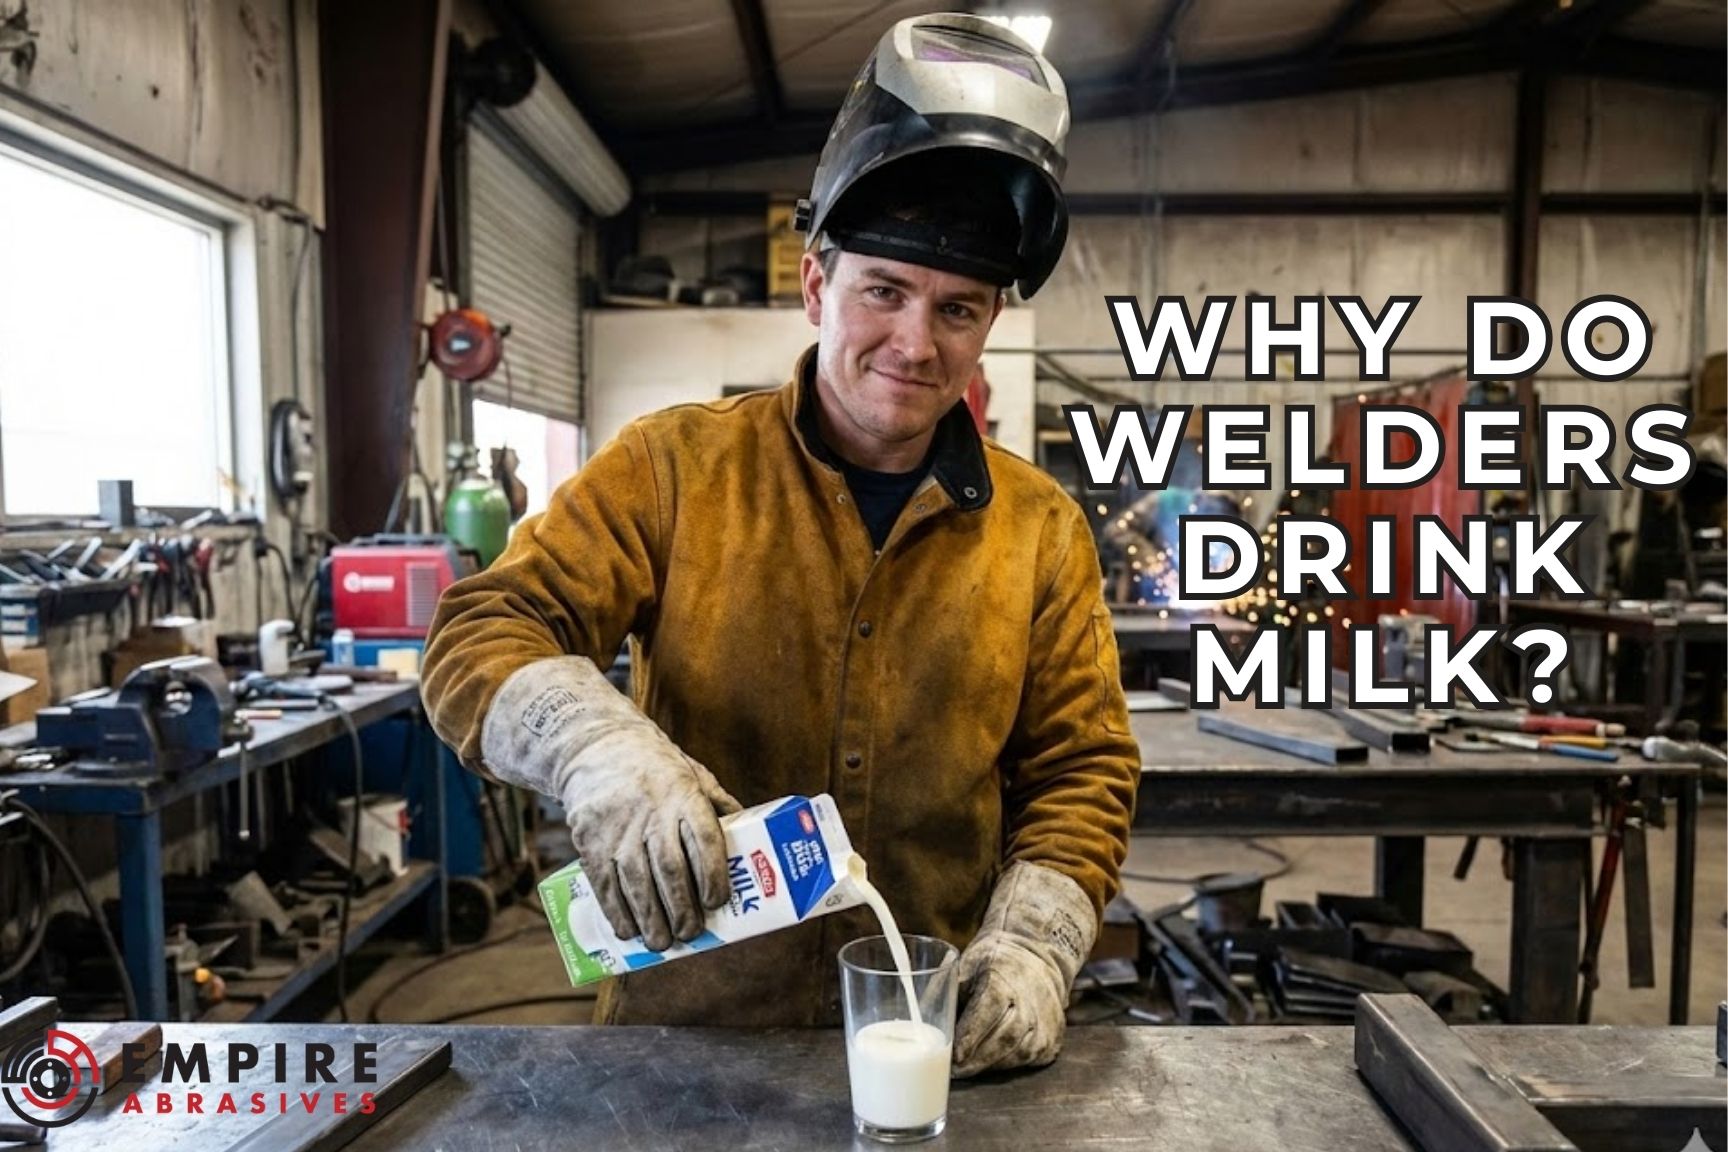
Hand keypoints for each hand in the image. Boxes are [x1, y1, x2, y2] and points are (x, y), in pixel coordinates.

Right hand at [563, 722, 740, 950]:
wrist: (596, 746)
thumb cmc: (655, 768)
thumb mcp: (693, 774)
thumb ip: (719, 806)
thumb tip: (752, 841)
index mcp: (684, 795)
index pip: (705, 839)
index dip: (713, 874)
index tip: (718, 903)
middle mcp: (651, 813)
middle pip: (670, 869)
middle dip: (681, 909)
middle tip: (691, 933)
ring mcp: (618, 828)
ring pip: (636, 882)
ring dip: (650, 919)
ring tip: (662, 942)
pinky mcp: (590, 841)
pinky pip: (604, 884)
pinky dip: (617, 912)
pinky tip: (628, 931)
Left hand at [951, 862, 1093, 1077]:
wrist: (1038, 955)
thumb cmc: (995, 961)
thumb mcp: (967, 964)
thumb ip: (945, 989)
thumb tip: (918, 1017)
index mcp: (1003, 981)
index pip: (987, 1013)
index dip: (970, 1037)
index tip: (953, 1055)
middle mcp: (1029, 1004)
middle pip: (1002, 1039)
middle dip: (976, 1059)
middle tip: (953, 1071)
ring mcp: (1044, 1024)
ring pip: (1016, 1054)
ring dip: (990, 1064)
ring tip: (967, 1068)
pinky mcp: (1051, 1039)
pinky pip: (1028, 1059)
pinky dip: (1007, 1063)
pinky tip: (991, 1062)